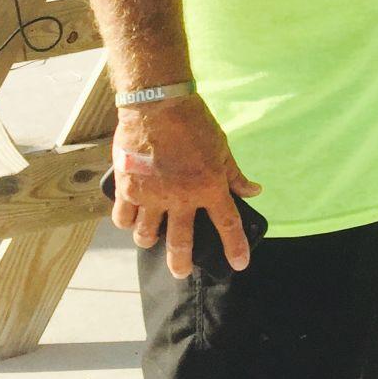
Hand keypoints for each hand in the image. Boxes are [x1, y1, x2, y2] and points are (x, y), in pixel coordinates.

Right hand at [111, 95, 261, 277]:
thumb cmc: (194, 123)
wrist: (158, 106)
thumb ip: (235, 175)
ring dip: (150, 240)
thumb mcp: (222, 147)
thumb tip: (254, 191)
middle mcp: (180, 199)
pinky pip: (123, 218)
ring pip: (147, 235)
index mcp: (209, 187)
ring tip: (152, 240)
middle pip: (181, 243)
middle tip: (181, 272)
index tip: (240, 264)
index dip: (236, 247)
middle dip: (181, 262)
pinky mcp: (127, 190)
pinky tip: (130, 219)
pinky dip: (127, 222)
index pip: (228, 224)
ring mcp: (151, 197)